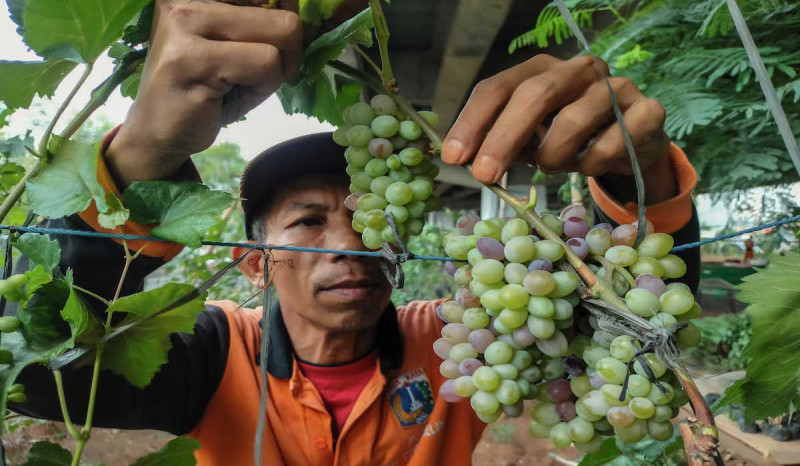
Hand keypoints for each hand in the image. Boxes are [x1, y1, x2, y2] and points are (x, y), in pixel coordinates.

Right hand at [107, 0, 302, 186]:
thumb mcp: (239, 46)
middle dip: (290, 50)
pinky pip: (266, 63)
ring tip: (242, 83)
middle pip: (283, 12)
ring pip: (281, 34)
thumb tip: (304, 9)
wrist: (158, 131)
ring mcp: (185, 24)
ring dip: (275, 71)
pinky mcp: (192, 59)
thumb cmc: (205, 89)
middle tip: (265, 71)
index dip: (286, 13)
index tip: (277, 38)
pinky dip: (264, 86)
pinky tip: (232, 95)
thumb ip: (267, 22)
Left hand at [442, 55, 675, 202]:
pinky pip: (609, 145)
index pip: (498, 87)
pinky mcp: (647, 111)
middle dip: (502, 139)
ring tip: (552, 165)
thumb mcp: (530, 138)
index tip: (453, 156)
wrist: (633, 145)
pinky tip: (590, 164)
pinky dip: (591, 165)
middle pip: (533, 94)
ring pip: (571, 122)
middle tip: (484, 175)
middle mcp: (578, 69)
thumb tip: (460, 156)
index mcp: (542, 69)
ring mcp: (616, 86)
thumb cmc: (571, 139)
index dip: (472, 122)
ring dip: (552, 157)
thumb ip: (499, 140)